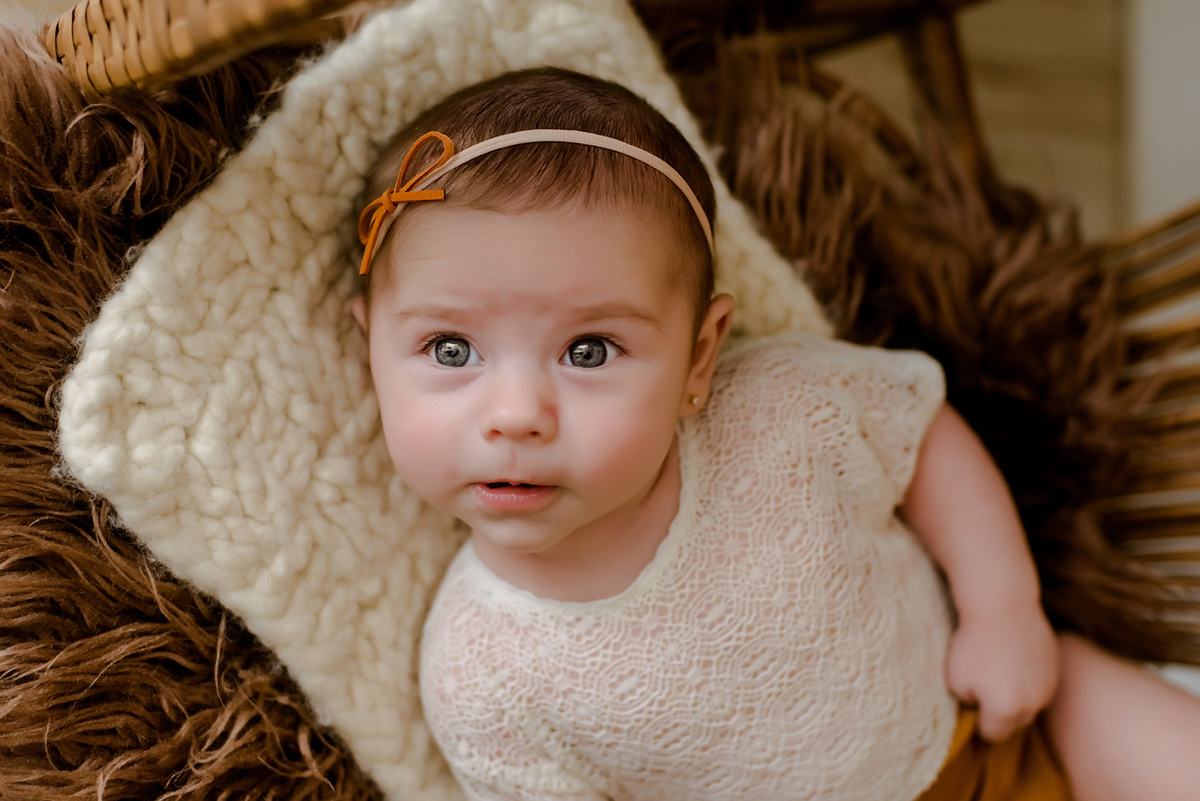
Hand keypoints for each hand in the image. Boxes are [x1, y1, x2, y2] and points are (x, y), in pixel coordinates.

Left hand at [944, 601, 1059, 741]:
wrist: (1002, 605)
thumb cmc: (973, 643)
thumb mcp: (955, 680)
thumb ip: (968, 703)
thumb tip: (978, 708)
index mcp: (1006, 710)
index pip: (992, 734)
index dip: (979, 724)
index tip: (971, 707)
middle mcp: (1033, 703)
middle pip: (1015, 723)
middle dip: (1000, 714)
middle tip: (983, 690)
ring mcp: (1048, 685)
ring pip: (1031, 704)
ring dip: (1018, 697)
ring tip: (998, 672)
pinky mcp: (1055, 666)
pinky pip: (1041, 683)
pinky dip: (1029, 679)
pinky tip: (1013, 660)